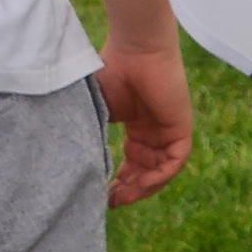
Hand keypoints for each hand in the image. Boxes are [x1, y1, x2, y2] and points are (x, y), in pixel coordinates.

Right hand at [97, 26, 192, 203]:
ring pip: (160, 170)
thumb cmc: (110, 69)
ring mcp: (168, 130)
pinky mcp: (181, 128)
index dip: (117, 180)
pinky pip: (174, 162)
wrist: (134, 48)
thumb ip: (89, 132)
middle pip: (145, 170)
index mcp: (136, 124)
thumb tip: (70, 162)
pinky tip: (140, 185)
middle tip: (108, 203)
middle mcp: (154, 130)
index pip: (131, 161)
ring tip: (120, 198)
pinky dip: (159, 177)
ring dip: (142, 187)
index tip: (100, 195)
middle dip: (128, 189)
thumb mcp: (95, 108)